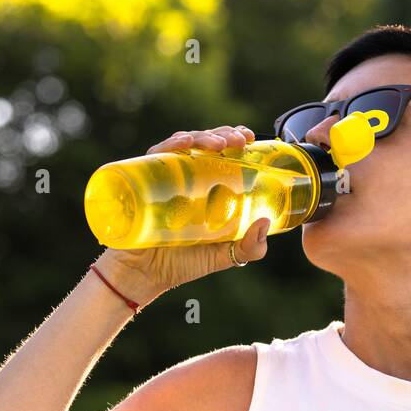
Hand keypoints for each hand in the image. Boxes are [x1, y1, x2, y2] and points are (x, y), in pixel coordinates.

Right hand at [98, 126, 270, 305]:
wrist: (144, 275)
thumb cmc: (182, 263)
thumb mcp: (224, 256)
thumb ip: (249, 247)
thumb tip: (265, 222)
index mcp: (209, 188)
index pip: (224, 154)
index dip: (236, 139)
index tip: (249, 138)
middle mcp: (188, 177)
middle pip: (207, 144)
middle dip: (224, 134)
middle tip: (238, 140)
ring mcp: (167, 176)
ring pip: (185, 143)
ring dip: (204, 136)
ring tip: (219, 144)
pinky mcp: (146, 179)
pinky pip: (157, 154)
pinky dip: (171, 144)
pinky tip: (184, 142)